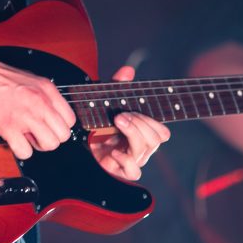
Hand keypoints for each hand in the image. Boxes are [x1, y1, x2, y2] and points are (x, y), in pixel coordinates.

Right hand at [0, 41, 76, 159]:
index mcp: (47, 90)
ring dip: (37, 145)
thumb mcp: (31, 80)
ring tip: (24, 135)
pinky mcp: (8, 127)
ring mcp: (25, 115)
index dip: (58, 127)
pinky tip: (13, 138)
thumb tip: (52, 115)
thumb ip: (45, 97)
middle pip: (63, 135)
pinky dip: (20, 150)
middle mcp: (40, 102)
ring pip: (50, 145)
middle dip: (50, 138)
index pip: (70, 120)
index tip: (47, 126)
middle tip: (35, 132)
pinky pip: (26, 152)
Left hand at [87, 65, 170, 180]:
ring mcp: (131, 161)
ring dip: (132, 134)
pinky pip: (133, 171)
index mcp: (143, 135)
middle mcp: (141, 149)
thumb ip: (118, 86)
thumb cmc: (98, 124)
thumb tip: (128, 70)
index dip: (154, 122)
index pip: (162, 133)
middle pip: (156, 140)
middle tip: (122, 115)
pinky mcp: (120, 171)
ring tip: (117, 122)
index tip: (134, 110)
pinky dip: (125, 160)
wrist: (79, 144)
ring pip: (145, 152)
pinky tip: (114, 150)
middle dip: (140, 124)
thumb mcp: (107, 102)